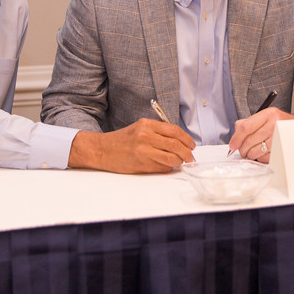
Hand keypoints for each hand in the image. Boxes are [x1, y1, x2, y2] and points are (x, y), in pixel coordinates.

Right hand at [68, 118, 195, 173]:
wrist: (102, 150)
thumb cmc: (121, 140)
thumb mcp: (139, 128)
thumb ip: (157, 132)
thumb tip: (178, 143)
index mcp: (147, 124)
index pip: (174, 131)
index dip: (187, 139)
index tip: (191, 145)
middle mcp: (146, 135)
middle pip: (176, 145)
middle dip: (187, 153)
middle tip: (190, 157)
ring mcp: (144, 150)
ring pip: (172, 158)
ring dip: (180, 162)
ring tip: (180, 163)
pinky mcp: (141, 163)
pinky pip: (162, 167)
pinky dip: (168, 168)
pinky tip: (166, 166)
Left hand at [228, 108, 293, 162]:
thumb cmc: (278, 123)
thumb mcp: (264, 117)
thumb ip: (247, 124)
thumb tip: (235, 139)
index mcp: (268, 114)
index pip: (246, 127)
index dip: (236, 138)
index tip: (232, 145)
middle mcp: (275, 125)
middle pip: (250, 141)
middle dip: (242, 149)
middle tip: (241, 151)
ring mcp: (280, 137)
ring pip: (256, 151)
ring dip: (250, 154)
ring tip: (251, 152)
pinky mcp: (283, 149)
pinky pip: (265, 158)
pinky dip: (259, 158)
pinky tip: (261, 154)